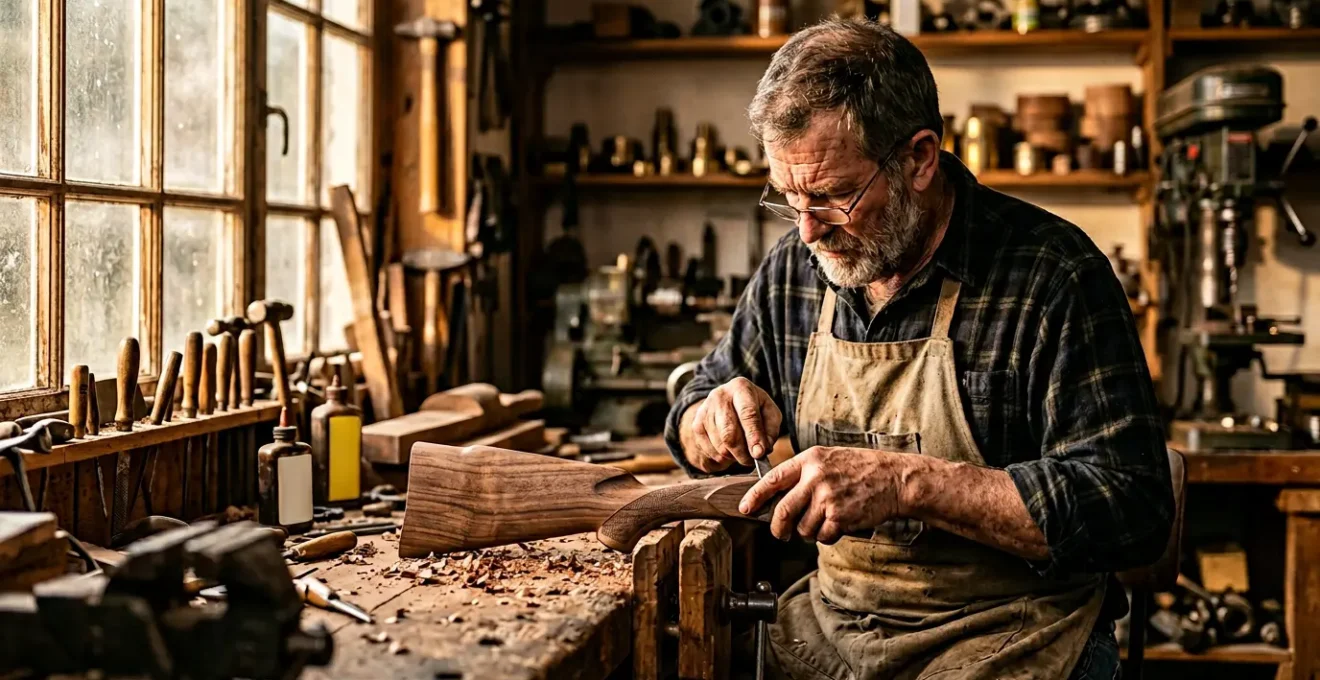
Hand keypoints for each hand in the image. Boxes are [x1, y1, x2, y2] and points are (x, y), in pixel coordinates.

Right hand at [681, 377, 782, 473]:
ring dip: (735, 456)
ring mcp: (705, 411)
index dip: (753, 436)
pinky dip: (724, 457)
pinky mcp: (697, 425)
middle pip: (729, 433)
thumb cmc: (754, 408)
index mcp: (741, 388)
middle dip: (743, 453)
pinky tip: (730, 450)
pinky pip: (711, 451)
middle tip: (752, 460)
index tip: (759, 453)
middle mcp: (719, 396)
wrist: (728, 402)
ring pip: (720, 446)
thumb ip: (770, 430)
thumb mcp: (769, 413)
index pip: (747, 413)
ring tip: (743, 452)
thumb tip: (760, 450)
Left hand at [738, 446, 913, 543]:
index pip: (772, 479)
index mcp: (810, 460)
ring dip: (810, 532)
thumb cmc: (862, 469)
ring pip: (803, 528)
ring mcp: (827, 498)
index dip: (755, 496)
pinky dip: (827, 536)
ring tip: (825, 520)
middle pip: (782, 511)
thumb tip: (777, 495)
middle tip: (779, 533)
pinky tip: (839, 524)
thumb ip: (803, 473)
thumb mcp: (828, 459)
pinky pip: (822, 537)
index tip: (745, 507)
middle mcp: (815, 478)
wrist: (895, 479)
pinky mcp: (840, 517)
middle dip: (777, 527)